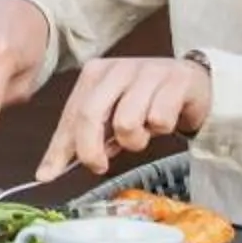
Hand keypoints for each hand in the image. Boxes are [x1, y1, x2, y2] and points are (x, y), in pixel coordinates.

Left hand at [35, 56, 212, 180]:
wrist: (193, 83)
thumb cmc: (146, 102)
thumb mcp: (110, 116)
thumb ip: (82, 139)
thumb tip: (48, 171)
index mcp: (95, 73)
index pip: (71, 114)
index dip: (59, 148)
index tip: (48, 174)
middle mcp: (117, 68)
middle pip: (90, 115)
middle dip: (91, 150)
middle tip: (99, 165)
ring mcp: (147, 72)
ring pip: (126, 122)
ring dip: (136, 140)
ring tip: (143, 131)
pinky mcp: (175, 81)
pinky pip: (159, 121)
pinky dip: (161, 129)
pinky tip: (164, 119)